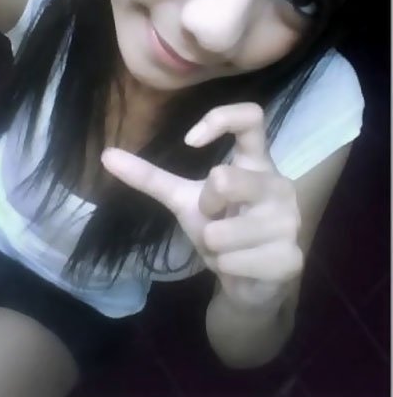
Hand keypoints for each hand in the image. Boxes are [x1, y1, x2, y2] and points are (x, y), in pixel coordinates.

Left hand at [101, 103, 302, 309]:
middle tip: (215, 219)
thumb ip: (151, 177)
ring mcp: (290, 221)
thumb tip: (105, 155)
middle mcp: (279, 184)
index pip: (251, 116)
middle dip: (205, 207)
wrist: (249, 280)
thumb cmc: (221, 229)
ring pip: (221, 233)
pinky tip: (242, 266)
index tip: (189, 142)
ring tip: (230, 248)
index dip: (218, 120)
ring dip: (213, 247)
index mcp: (256, 162)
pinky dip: (224, 268)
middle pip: (224, 178)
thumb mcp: (184, 200)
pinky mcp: (291, 257)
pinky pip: (232, 262)